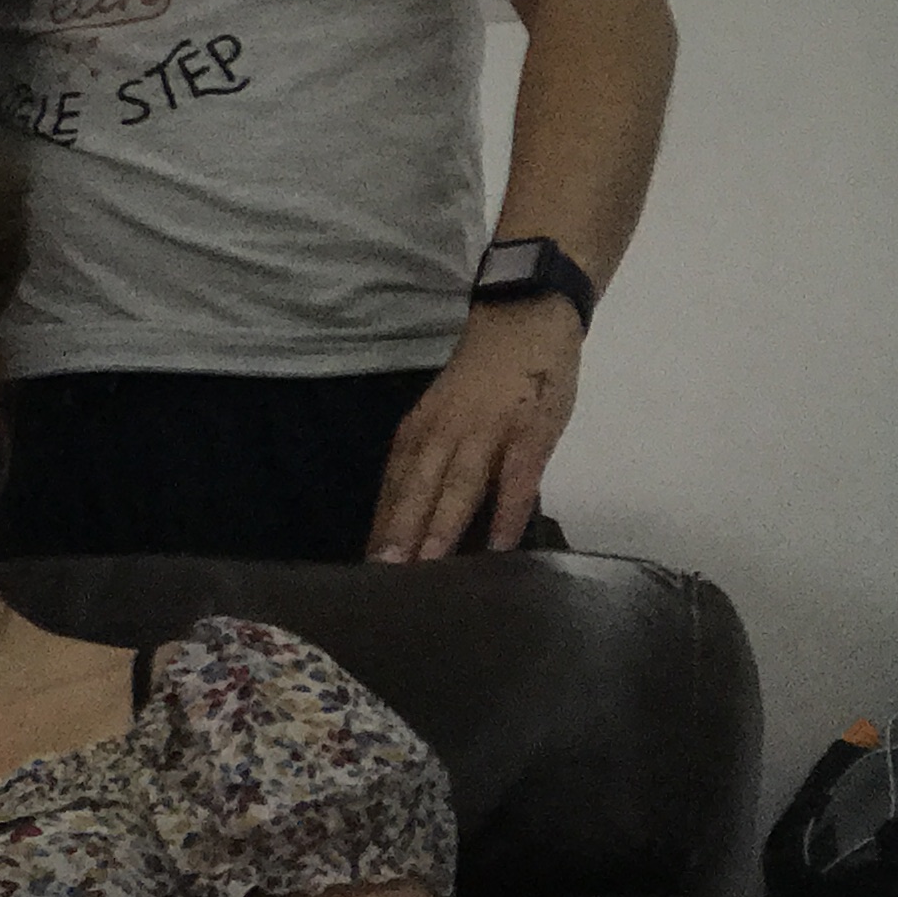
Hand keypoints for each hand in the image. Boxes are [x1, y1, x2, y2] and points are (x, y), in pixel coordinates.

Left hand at [368, 298, 581, 559]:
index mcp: (421, 429)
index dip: (383, 524)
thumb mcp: (443, 415)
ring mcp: (489, 434)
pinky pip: (516, 481)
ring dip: (442, 526)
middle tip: (384, 575)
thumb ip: (431, 460)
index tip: (367, 566)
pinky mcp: (530, 436)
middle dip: (400, 531)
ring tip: (429, 569)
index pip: (394, 483)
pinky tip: (498, 548)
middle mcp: (446, 433)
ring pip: (459, 485)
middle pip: (417, 487)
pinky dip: (506, 513)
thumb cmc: (482, 379)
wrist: (525, 321)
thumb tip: (414, 518)